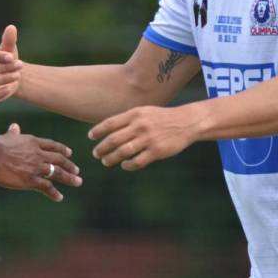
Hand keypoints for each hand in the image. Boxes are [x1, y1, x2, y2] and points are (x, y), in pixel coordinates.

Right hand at [0, 24, 22, 102]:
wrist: (14, 75)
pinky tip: (12, 87)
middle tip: (20, 65)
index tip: (12, 56)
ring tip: (18, 75)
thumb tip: (11, 27)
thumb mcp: (10, 49)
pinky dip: (1, 92)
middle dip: (5, 67)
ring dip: (5, 78)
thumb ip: (9, 39)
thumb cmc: (9, 59)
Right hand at [0, 122, 82, 201]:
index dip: (63, 150)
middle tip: (77, 171)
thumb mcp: (7, 137)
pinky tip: (59, 197)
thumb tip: (14, 126)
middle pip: (59, 159)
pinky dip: (54, 193)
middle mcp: (39, 154)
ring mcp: (36, 167)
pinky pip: (46, 187)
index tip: (69, 153)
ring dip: (69, 178)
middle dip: (70, 165)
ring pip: (58, 173)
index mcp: (34, 142)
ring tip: (77, 182)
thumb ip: (14, 133)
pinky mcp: (31, 180)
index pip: (53, 146)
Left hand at [87, 104, 201, 170]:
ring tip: (106, 161)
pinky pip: (137, 161)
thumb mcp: (144, 112)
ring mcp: (149, 139)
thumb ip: (127, 120)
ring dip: (111, 158)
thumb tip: (107, 129)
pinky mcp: (157, 151)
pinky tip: (124, 165)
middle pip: (113, 139)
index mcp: (135, 114)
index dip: (98, 131)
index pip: (110, 123)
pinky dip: (127, 165)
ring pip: (123, 152)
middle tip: (96, 154)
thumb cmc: (162, 118)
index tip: (91, 137)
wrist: (186, 122)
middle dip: (101, 148)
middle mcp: (140, 126)